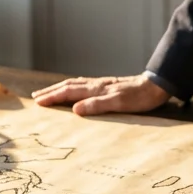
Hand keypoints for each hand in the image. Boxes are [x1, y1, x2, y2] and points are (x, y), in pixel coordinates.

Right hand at [31, 74, 169, 115]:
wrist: (156, 86)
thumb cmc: (139, 98)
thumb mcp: (119, 104)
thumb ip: (97, 105)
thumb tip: (75, 109)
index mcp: (96, 89)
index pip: (68, 92)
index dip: (52, 96)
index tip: (37, 102)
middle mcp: (96, 84)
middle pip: (68, 85)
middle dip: (51, 91)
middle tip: (35, 97)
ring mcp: (102, 84)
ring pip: (75, 84)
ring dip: (59, 88)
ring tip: (49, 92)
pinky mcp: (108, 86)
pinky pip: (83, 85)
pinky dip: (72, 88)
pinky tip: (75, 91)